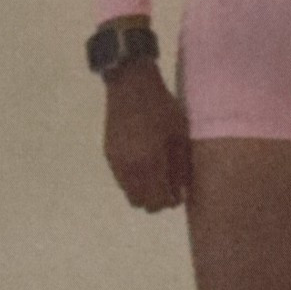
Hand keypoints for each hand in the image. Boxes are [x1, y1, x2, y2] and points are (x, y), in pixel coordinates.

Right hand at [102, 60, 190, 211]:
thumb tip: (182, 195)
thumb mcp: (179, 135)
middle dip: (155, 200)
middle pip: (140, 203)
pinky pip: (120, 178)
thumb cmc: (162, 108)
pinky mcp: (109, 154)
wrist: (130, 85)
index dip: (169, 202)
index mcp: (149, 164)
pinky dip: (132, 178)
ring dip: (142, 190)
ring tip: (156, 173)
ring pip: (128, 192)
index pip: (157, 202)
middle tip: (167, 185)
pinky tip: (143, 162)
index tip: (178, 193)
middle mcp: (129, 168)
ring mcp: (116, 162)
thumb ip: (181, 168)